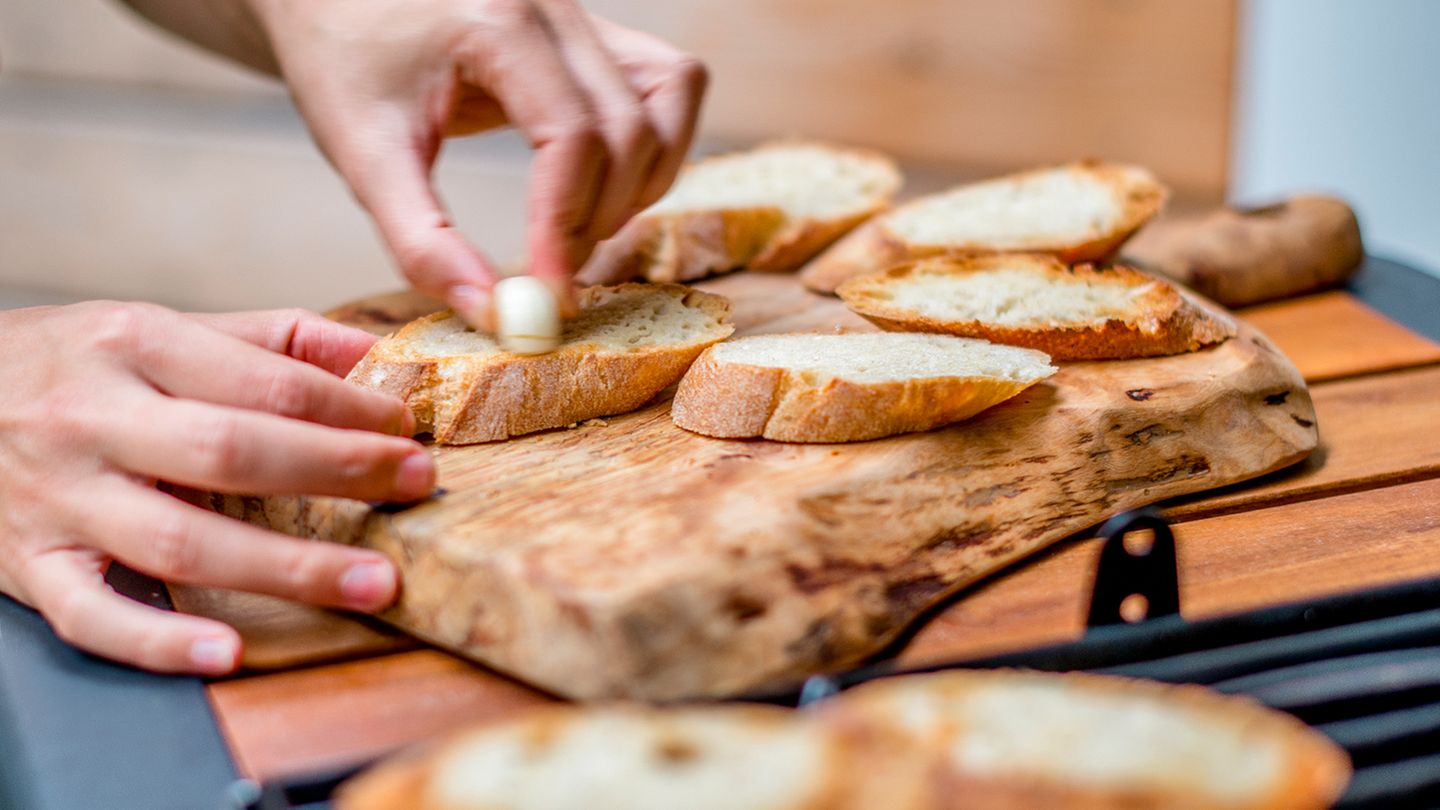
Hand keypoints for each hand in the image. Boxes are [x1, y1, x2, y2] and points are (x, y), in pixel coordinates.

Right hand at [0, 302, 435, 674]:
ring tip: (372, 580)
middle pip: (233, 453)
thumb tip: (369, 350)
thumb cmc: (66, 366)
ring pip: (180, 541)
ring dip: (287, 567)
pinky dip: (159, 639)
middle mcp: (92, 419)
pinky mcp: (29, 567)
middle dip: (338, 472)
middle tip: (414, 484)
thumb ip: (265, 339)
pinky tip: (226, 649)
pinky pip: (93, 615)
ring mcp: (58, 498)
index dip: (349, 409)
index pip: (264, 381)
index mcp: (132, 345)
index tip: (407, 429)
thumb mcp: (155, 328)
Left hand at [252, 0, 707, 327]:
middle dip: (600, 218)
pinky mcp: (596, 31)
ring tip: (576, 229)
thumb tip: (493, 313)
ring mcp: (584, 13)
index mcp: (495, 20)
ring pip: (671, 99)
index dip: (567, 227)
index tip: (545, 297)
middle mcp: (555, 7)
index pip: (573, 136)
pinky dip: (655, 144)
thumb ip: (421, 239)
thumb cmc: (339, 54)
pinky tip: (602, 185)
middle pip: (631, 127)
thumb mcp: (362, 150)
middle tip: (552, 275)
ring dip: (641, 182)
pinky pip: (669, 84)